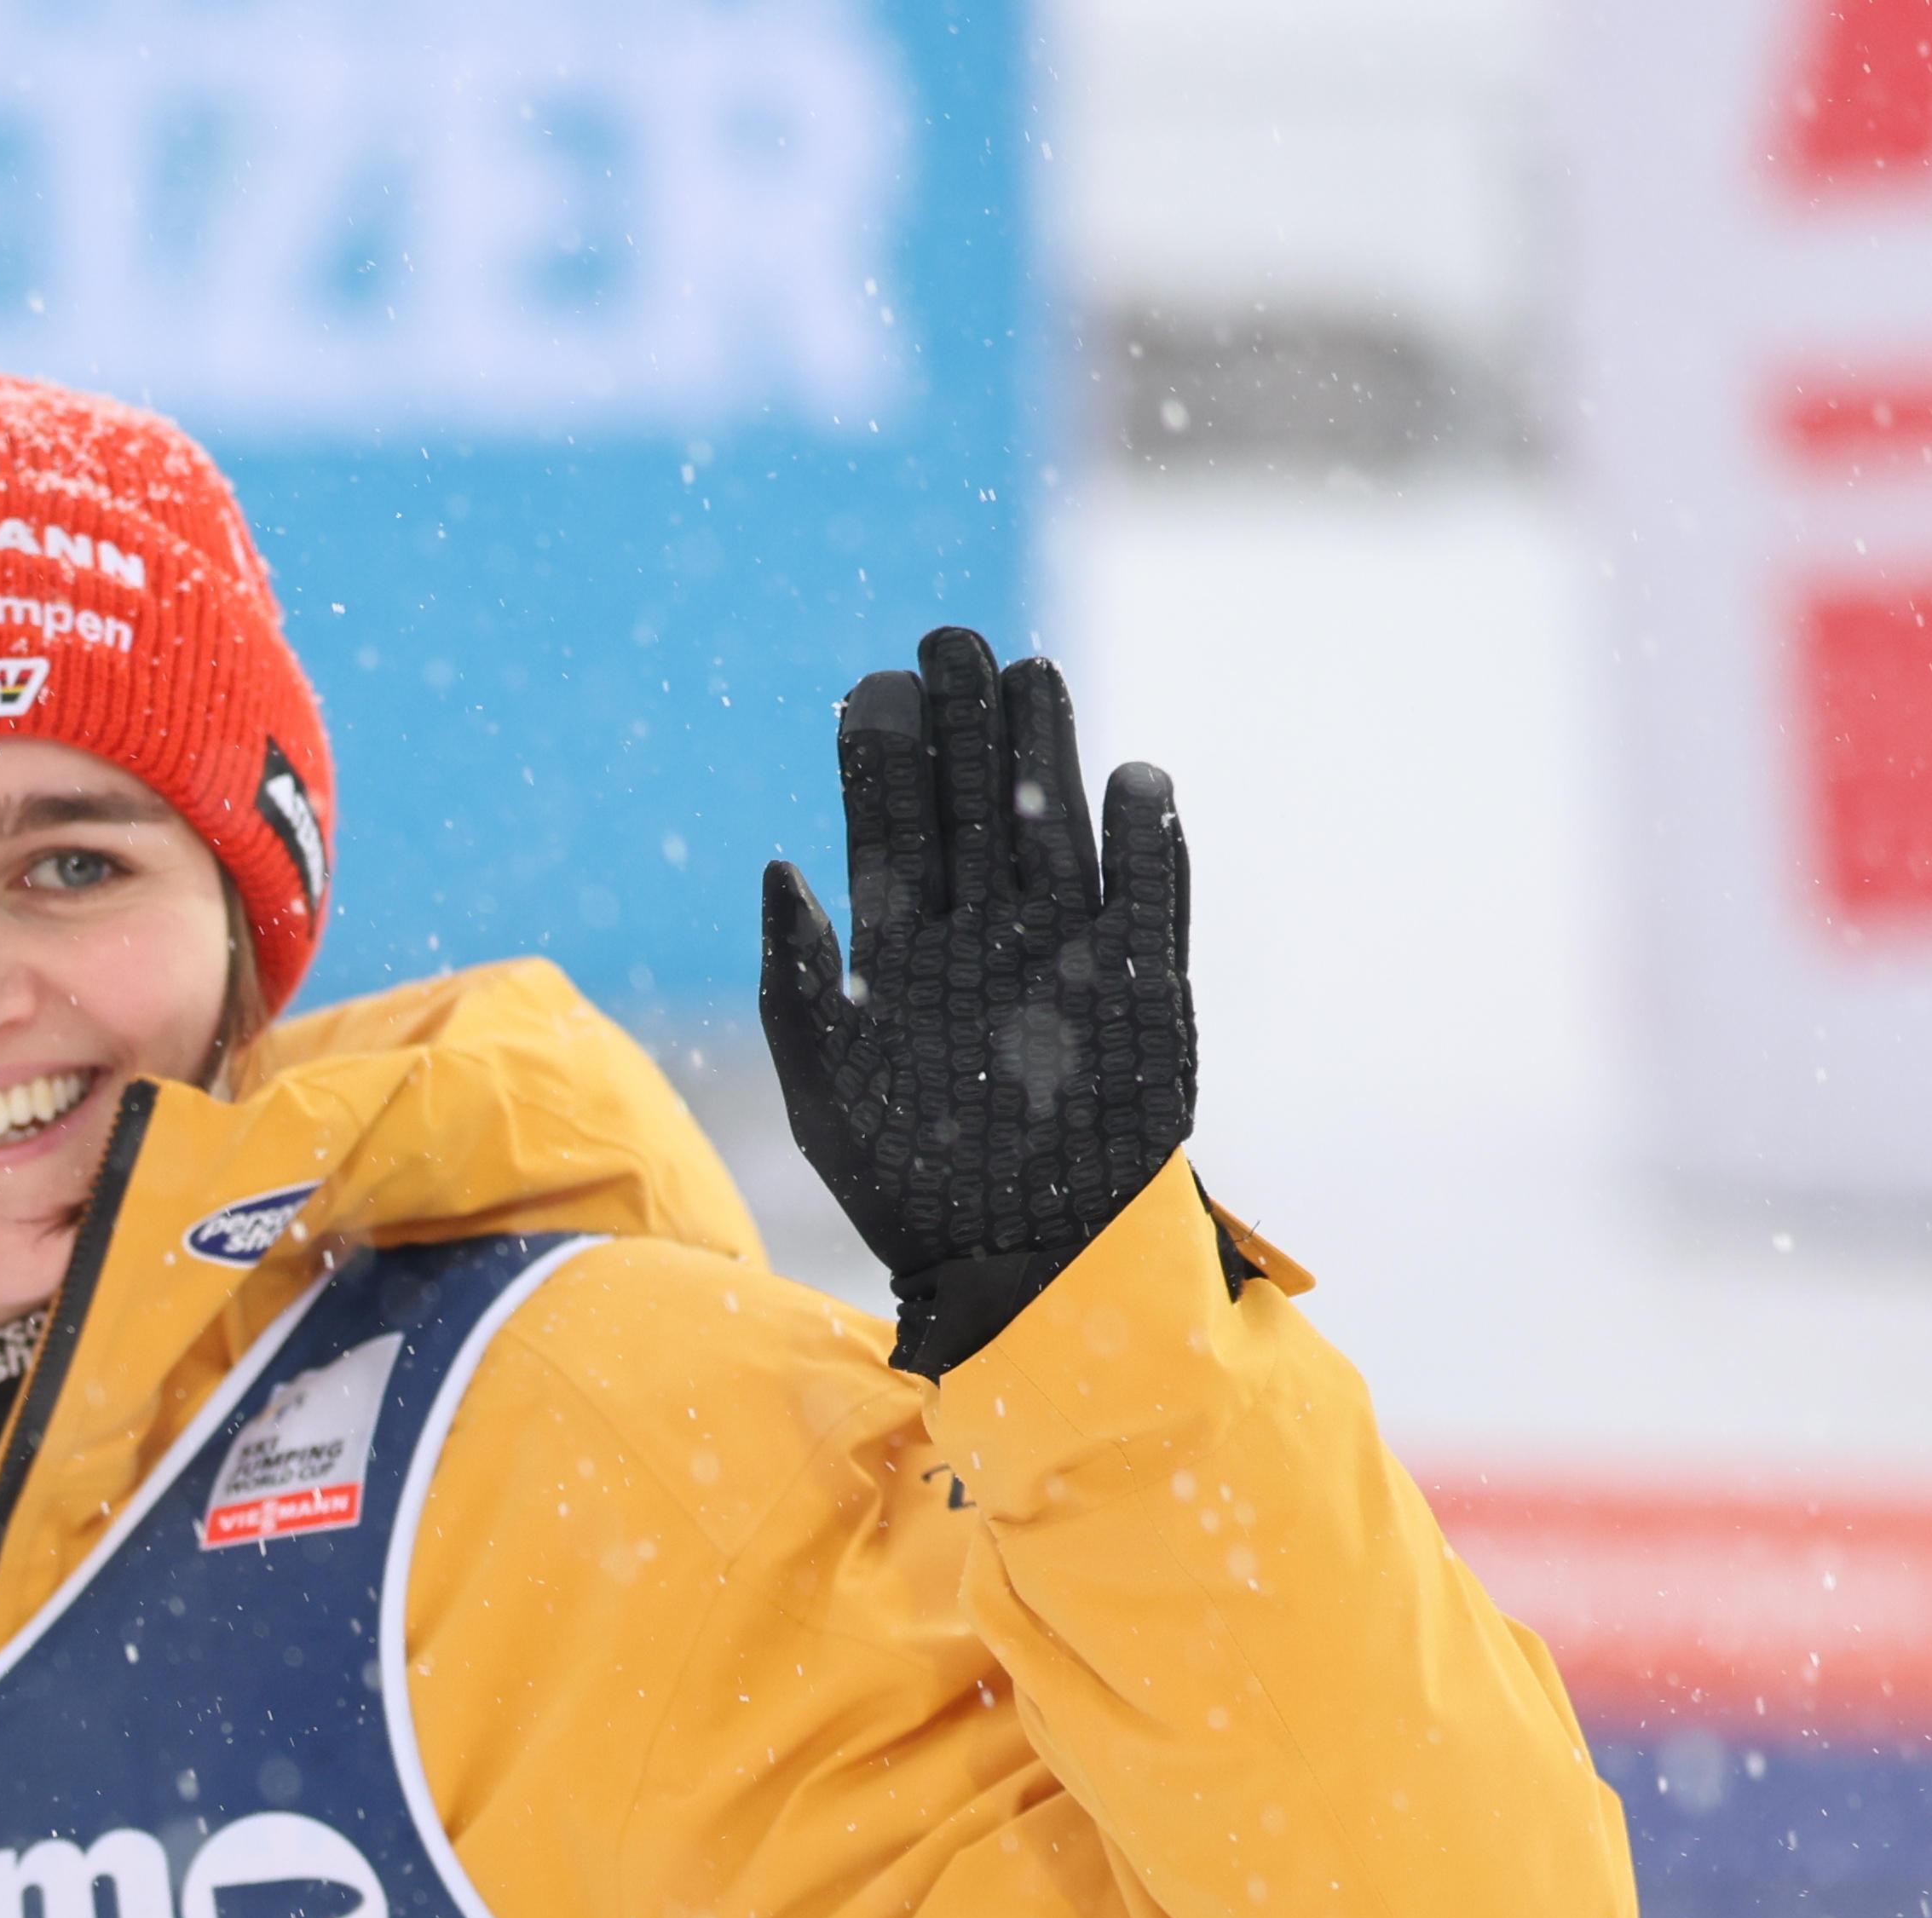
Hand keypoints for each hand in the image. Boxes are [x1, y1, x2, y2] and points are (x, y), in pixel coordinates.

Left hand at [757, 625, 1196, 1380]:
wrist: (1011, 1264)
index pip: (891, 826)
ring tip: (1030, 673)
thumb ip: (797, 982)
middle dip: (963, 721)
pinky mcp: (1145, 988)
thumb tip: (779, 867)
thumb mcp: (823, 1089)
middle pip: (975, 801)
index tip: (870, 684)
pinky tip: (1135, 783)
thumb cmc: (904, 1187)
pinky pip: (1152, 899)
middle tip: (949, 639)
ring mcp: (1067, 951)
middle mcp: (987, 932)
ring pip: (1057, 826)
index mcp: (906, 948)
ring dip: (1046, 750)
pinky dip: (1148, 845)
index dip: (881, 754)